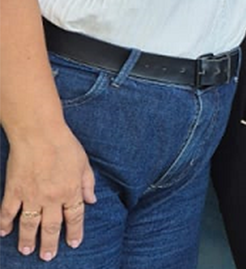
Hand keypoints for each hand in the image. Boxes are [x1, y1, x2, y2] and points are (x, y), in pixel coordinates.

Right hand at [0, 124, 95, 260]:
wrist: (39, 133)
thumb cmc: (64, 145)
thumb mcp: (84, 163)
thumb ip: (88, 183)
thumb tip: (92, 200)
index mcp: (71, 191)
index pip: (74, 217)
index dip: (75, 232)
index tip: (73, 243)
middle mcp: (52, 198)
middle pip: (52, 226)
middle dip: (50, 244)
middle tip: (47, 257)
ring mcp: (31, 196)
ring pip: (29, 224)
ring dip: (28, 239)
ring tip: (27, 251)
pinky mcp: (14, 190)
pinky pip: (8, 211)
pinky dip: (4, 223)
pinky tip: (3, 232)